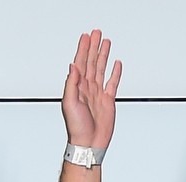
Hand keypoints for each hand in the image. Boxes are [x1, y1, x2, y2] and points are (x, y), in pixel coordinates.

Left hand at [62, 29, 120, 151]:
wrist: (89, 143)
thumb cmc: (77, 128)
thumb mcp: (69, 104)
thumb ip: (71, 84)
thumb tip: (73, 66)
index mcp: (77, 87)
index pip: (80, 63)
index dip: (83, 49)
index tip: (86, 37)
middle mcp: (87, 88)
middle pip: (91, 62)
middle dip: (93, 47)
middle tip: (96, 33)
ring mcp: (98, 94)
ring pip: (101, 69)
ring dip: (103, 55)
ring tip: (105, 42)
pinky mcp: (108, 101)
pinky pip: (112, 83)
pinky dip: (115, 73)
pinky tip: (116, 64)